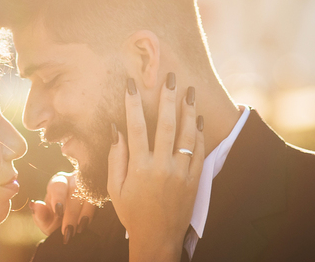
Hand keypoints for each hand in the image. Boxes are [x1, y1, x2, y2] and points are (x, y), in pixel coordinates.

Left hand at [32, 171, 96, 241]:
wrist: (73, 220)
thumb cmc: (58, 216)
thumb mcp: (47, 218)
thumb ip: (40, 214)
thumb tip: (34, 205)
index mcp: (58, 182)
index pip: (58, 185)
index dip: (58, 198)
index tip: (58, 212)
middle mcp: (74, 180)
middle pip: (74, 191)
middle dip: (71, 213)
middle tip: (68, 231)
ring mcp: (88, 184)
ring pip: (88, 195)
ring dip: (84, 213)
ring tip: (79, 229)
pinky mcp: (99, 192)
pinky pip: (98, 199)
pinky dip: (92, 212)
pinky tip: (87, 223)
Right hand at [108, 74, 203, 261]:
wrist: (158, 237)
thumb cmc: (132, 211)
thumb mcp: (115, 187)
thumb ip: (115, 157)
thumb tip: (115, 128)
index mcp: (139, 167)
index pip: (135, 127)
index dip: (132, 103)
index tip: (131, 83)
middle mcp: (162, 167)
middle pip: (166, 125)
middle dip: (168, 98)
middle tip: (171, 77)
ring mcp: (180, 173)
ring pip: (186, 135)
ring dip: (188, 110)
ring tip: (189, 90)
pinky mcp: (194, 180)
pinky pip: (199, 151)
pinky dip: (199, 133)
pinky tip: (198, 118)